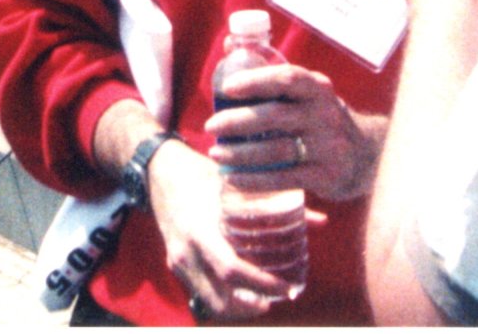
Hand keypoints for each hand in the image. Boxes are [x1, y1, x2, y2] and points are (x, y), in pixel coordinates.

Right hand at [146, 136, 296, 320]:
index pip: (232, 271)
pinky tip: (241, 288)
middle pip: (220, 300)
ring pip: (209, 302)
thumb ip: (275, 201)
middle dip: (251, 308)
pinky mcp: (175, 264)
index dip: (262, 284)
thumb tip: (320, 220)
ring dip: (237, 308)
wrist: (158, 170)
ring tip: (262, 298)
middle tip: (277, 298)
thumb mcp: (234, 182)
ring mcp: (178, 262)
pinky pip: (200, 292)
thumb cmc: (200, 172)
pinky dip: (223, 296)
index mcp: (201, 231)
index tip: (286, 288)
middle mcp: (186, 253)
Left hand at [203, 64, 384, 202]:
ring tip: (216, 153)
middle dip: (238, 121)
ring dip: (240, 153)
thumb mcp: (305, 90)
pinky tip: (233, 177)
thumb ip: (269, 70)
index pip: (288, 78)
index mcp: (317, 88)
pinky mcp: (325, 176)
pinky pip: (284, 178)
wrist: (364, 155)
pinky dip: (254, 180)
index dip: (256, 81)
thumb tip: (228, 44)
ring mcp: (328, 147)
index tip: (227, 88)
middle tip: (211, 126)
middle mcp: (325, 115)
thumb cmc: (318, 115)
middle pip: (276, 116)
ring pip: (277, 150)